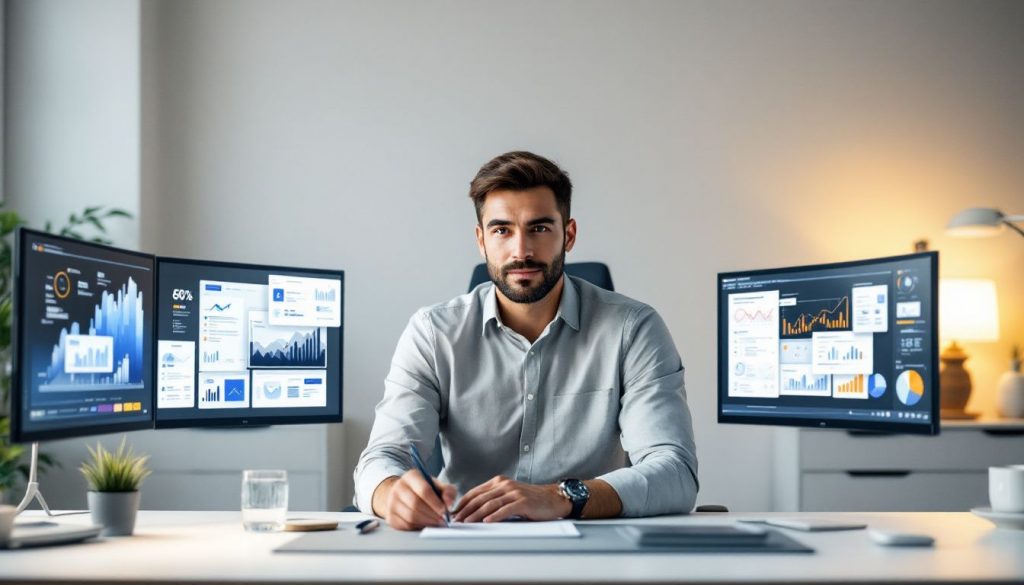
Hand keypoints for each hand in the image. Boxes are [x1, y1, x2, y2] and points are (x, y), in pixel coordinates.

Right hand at [373, 470, 456, 530]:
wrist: (404, 495)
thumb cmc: (425, 490)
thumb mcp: (438, 486)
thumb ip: (448, 492)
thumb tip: (449, 503)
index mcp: (411, 476)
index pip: (424, 490)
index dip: (435, 502)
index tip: (445, 511)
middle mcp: (398, 488)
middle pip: (416, 504)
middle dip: (432, 514)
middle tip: (442, 520)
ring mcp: (392, 503)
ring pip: (410, 516)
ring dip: (426, 522)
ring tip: (436, 523)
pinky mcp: (390, 516)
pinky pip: (406, 525)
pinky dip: (418, 527)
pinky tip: (425, 524)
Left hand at [453, 476, 571, 522]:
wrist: (553, 499)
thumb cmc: (531, 500)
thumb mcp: (510, 495)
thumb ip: (494, 498)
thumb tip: (474, 511)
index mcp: (499, 482)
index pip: (476, 492)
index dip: (463, 502)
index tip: (454, 512)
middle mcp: (505, 485)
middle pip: (480, 498)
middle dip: (466, 510)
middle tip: (456, 520)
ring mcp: (514, 492)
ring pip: (490, 504)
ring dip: (476, 514)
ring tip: (467, 522)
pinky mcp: (523, 502)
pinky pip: (505, 509)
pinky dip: (495, 516)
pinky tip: (487, 521)